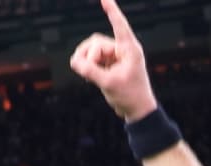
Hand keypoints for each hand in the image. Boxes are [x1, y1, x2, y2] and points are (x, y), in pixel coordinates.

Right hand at [69, 0, 158, 120]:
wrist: (136, 110)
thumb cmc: (129, 96)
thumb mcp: (108, 83)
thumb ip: (89, 71)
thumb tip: (74, 61)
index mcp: (130, 50)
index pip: (119, 25)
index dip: (112, 11)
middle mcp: (123, 49)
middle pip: (96, 42)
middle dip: (89, 56)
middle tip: (87, 73)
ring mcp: (115, 56)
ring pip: (92, 49)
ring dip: (86, 60)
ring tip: (86, 75)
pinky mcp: (109, 63)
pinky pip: (92, 58)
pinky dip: (87, 66)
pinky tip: (89, 78)